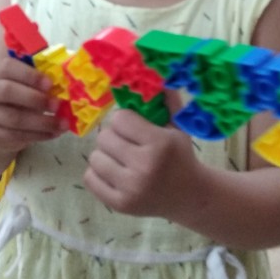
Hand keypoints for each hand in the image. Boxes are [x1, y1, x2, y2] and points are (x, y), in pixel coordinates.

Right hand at [0, 56, 65, 148]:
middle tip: (57, 104)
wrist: (1, 123)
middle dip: (35, 98)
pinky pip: (14, 136)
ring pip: (13, 118)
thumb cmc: (21, 97)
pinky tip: (53, 133)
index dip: (29, 75)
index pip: (7, 67)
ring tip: (62, 124)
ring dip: (42, 122)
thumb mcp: (29, 85)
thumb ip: (42, 82)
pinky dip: (37, 136)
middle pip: (6, 91)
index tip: (50, 83)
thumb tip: (68, 83)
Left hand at [83, 109, 201, 219]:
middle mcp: (144, 167)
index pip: (119, 119)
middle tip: (128, 144)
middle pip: (104, 137)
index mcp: (159, 144)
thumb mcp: (178, 126)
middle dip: (115, 137)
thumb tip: (152, 73)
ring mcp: (130, 189)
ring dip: (106, 155)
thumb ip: (166, 100)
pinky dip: (99, 173)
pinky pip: (90, 178)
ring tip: (122, 159)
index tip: (135, 128)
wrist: (189, 196)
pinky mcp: (119, 205)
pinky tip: (115, 173)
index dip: (126, 121)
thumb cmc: (180, 156)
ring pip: (94, 157)